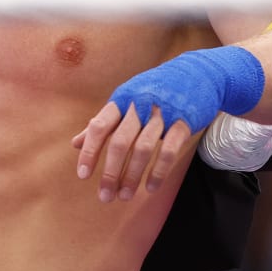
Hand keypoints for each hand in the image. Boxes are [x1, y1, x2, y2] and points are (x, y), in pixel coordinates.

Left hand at [73, 102, 195, 202]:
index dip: (90, 151)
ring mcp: (162, 113)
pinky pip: (169, 150)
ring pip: (143, 148)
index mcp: (122, 100)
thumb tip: (75, 143)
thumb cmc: (153, 91)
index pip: (100, 126)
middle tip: (105, 196)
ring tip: (124, 196)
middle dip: (111, 172)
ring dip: (132, 175)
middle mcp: (139, 105)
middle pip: (120, 141)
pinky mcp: (183, 122)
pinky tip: (150, 187)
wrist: (196, 74)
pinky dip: (159, 171)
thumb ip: (102, 122)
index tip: (83, 175)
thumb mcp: (125, 101)